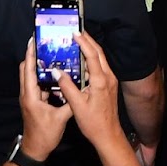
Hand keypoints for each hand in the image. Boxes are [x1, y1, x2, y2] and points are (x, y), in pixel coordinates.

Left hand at [18, 38, 72, 156]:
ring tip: (53, 54)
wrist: (35, 150)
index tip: (34, 39)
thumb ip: (70, 101)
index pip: (27, 69)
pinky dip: (45, 76)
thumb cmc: (45, 135)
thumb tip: (81, 86)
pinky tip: (57, 73)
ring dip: (39, 65)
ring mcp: (30, 97)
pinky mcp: (34, 101)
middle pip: (26, 69)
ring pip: (31, 76)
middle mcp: (27, 94)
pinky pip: (38, 84)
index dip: (30, 54)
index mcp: (30, 96)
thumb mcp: (61, 119)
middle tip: (45, 42)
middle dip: (33, 55)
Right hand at [56, 29, 129, 153]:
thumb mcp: (77, 106)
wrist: (108, 134)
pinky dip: (91, 58)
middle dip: (88, 40)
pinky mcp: (108, 84)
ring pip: (100, 59)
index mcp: (101, 81)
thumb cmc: (94, 123)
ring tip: (78, 41)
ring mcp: (110, 80)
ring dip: (90, 48)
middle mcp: (108, 77)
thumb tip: (57, 71)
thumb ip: (67, 87)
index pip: (92, 55)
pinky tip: (82, 59)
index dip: (84, 42)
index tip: (75, 32)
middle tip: (76, 31)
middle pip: (98, 53)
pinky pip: (100, 66)